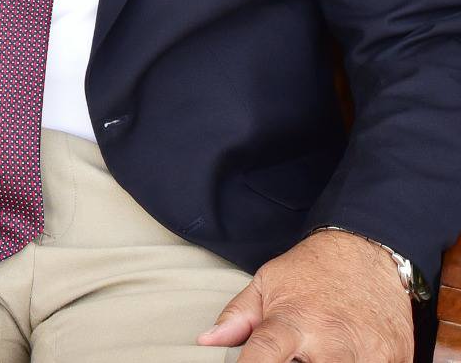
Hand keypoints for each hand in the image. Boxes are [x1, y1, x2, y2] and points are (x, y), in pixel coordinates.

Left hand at [198, 228, 412, 361]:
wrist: (370, 252)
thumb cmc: (313, 271)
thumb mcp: (268, 283)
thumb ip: (238, 316)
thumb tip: (207, 341)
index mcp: (295, 321)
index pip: (265, 354)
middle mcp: (333, 341)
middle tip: (293, 355)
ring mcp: (369, 354)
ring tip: (315, 350)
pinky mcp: (397, 360)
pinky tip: (345, 353)